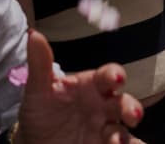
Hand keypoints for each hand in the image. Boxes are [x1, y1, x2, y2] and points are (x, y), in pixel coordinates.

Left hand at [18, 30, 144, 143]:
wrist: (34, 142)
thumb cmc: (40, 112)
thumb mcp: (38, 90)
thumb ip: (40, 64)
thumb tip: (33, 33)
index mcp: (91, 86)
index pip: (108, 76)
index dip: (114, 75)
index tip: (116, 78)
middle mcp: (103, 107)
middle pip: (125, 104)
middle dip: (131, 108)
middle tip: (131, 115)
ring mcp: (106, 130)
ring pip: (126, 130)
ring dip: (127, 136)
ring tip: (118, 143)